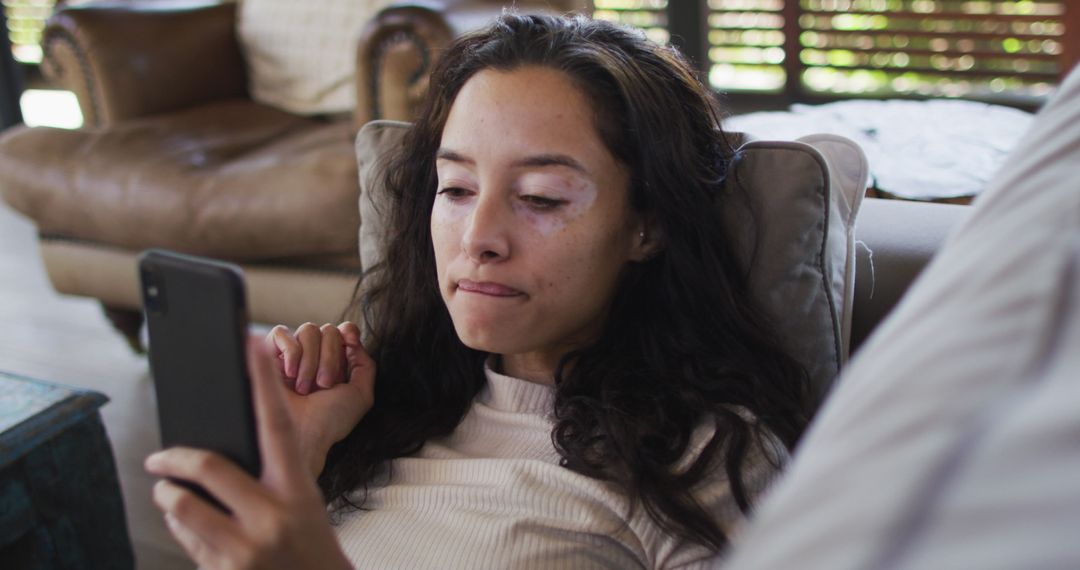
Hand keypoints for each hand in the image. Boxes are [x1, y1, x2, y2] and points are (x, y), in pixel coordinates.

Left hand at [146, 339, 351, 569]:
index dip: (263, 383)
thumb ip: (272, 480)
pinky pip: (185, 539)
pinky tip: (189, 527)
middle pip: (208, 465)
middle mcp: (271, 518)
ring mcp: (244, 549)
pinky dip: (179, 528)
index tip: (252, 344)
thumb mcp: (306, 507)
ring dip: (166, 495)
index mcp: (298, 493)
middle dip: (174, 457)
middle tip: (159, 457)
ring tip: (167, 493)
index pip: (277, 428)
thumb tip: (219, 454)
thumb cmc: (311, 548)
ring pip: (181, 504)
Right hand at [264, 322, 374, 475]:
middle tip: (324, 385)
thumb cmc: (330, 421)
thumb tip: (351, 337)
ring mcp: (291, 356)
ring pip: (307, 329)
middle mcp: (314, 357)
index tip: (350, 342)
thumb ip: (365, 365)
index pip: (343, 331)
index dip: (348, 332)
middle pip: (328, 330)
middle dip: (331, 357)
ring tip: (305, 388)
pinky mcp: (268, 357)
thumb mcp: (360, 395)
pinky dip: (290, 350)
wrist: (302, 436)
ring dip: (311, 360)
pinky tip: (290, 374)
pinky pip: (280, 332)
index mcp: (336, 363)